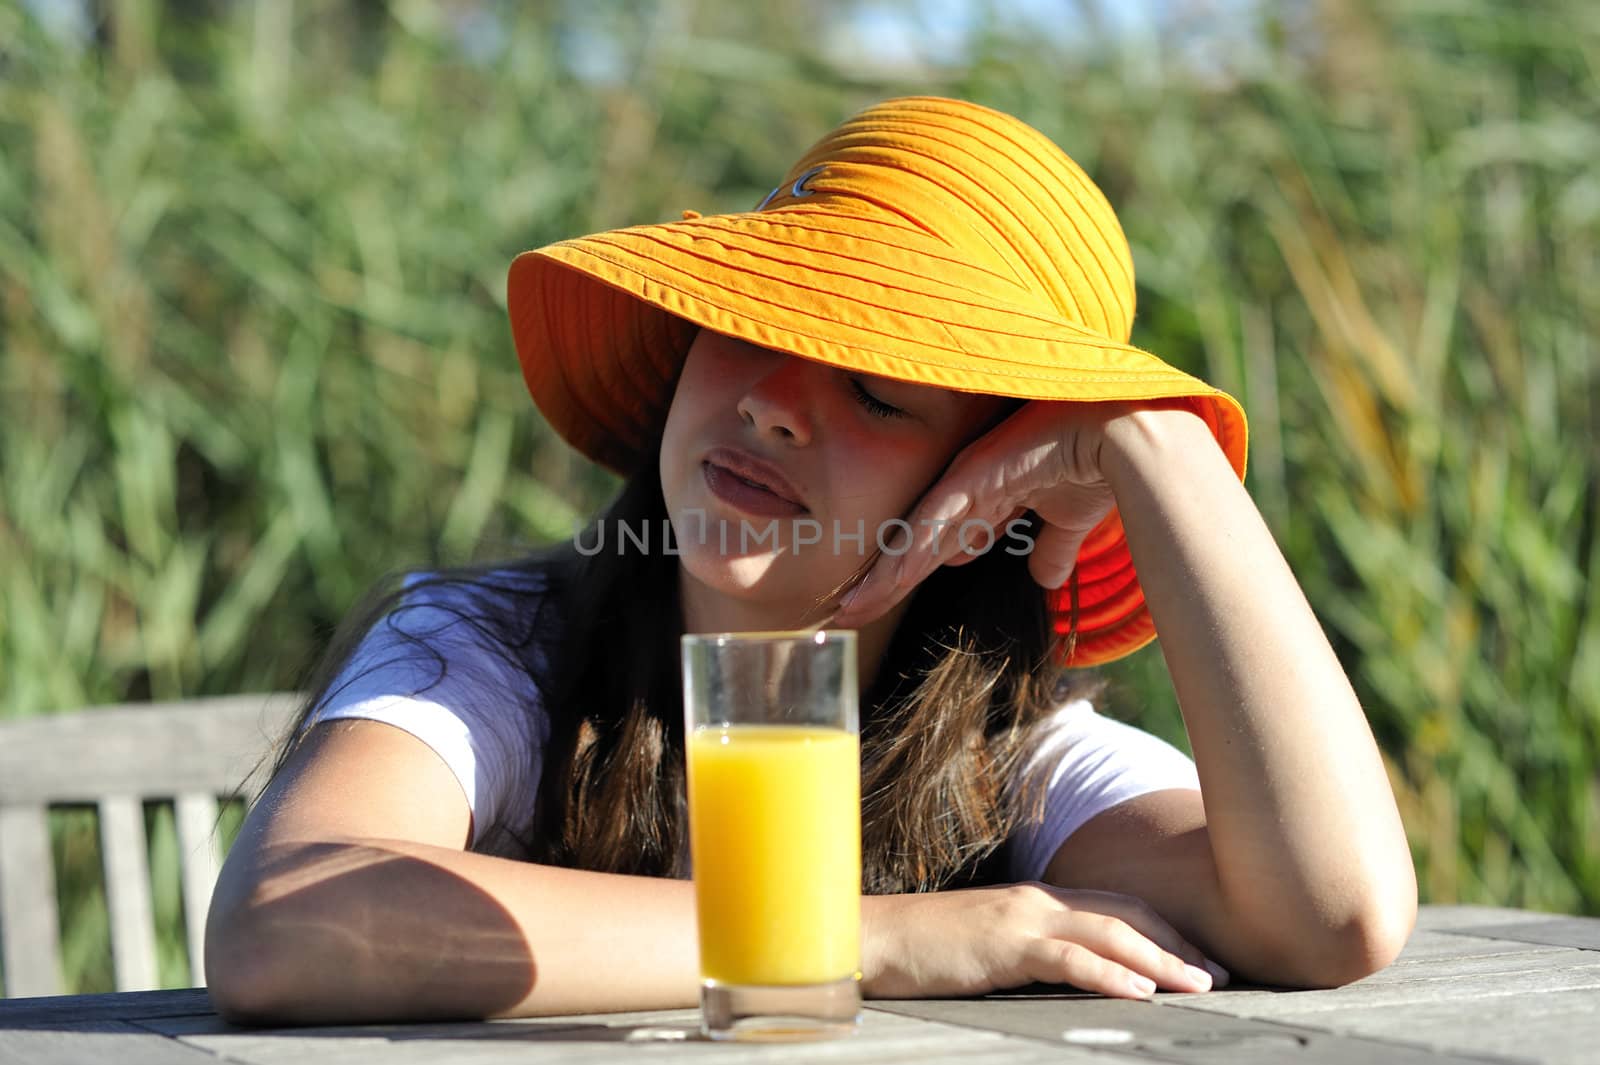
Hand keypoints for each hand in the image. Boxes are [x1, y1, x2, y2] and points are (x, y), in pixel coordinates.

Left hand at [829, 400, 1128, 628]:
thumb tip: (1044, 579)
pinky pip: (934, 521)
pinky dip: (911, 551)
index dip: (906, 577)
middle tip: (844, 614)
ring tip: (849, 609)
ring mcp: (965, 481)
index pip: (935, 548)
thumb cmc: (1095, 467)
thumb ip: (1051, 549)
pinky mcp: (973, 474)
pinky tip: (887, 580)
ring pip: (913, 540)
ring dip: (882, 578)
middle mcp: (966, 491)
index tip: (879, 603)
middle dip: (880, 585)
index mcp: (985, 501)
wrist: (1121, 437)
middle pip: (912, 548)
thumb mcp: (1067, 524)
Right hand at [862, 881, 1228, 998]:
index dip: (1165, 932)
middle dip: (1178, 944)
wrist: (874, 938)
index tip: (1200, 961)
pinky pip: (1068, 957)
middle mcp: (1039, 901)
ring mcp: (1022, 919)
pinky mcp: (1004, 944)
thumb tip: (1073, 974)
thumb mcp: (991, 947)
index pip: (1118, 907)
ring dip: (1161, 960)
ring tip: (1198, 986)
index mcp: (1038, 901)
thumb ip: (1033, 951)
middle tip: (1219, 975)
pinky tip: (1139, 991)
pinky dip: (1110, 972)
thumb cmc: (928, 950)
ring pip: (1110, 932)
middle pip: (1127, 914)